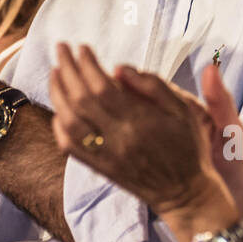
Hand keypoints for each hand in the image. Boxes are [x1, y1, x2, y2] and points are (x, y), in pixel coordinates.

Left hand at [48, 45, 240, 223]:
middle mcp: (118, 139)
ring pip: (69, 122)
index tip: (82, 47)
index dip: (87, 64)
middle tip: (61, 49)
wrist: (185, 194)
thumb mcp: (183, 110)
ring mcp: (106, 155)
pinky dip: (59, 124)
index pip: (102, 87)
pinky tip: (59, 107)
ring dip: (57, 94)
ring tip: (55, 72)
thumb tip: (118, 68)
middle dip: (67, 70)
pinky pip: (69, 146)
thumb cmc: (187, 146)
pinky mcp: (99, 168)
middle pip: (81, 100)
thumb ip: (152, 85)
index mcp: (140, 121)